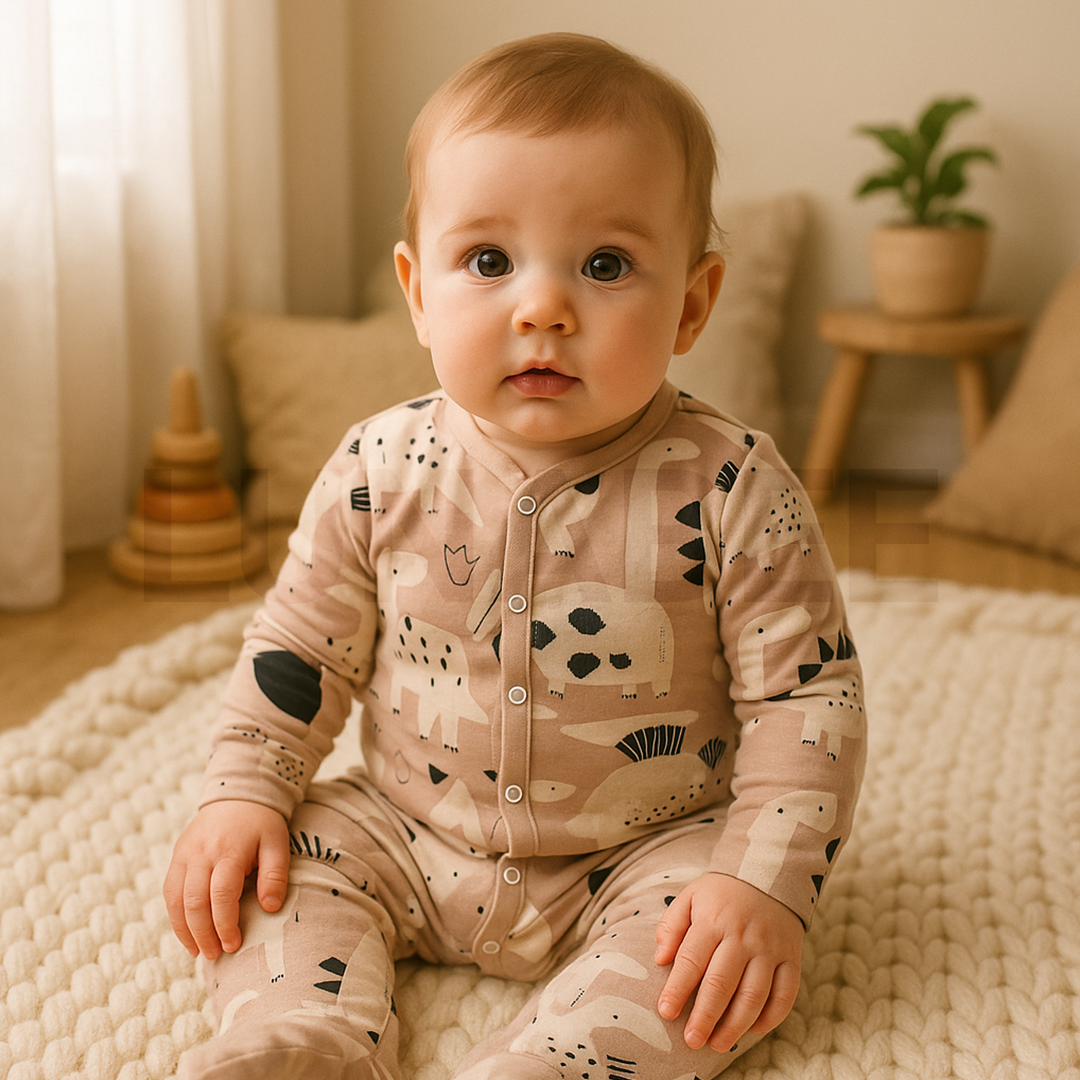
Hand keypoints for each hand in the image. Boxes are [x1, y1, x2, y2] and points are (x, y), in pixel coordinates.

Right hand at [163, 800, 290, 959]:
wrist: (238, 793)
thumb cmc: (262, 823)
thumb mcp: (278, 843)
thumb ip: (275, 875)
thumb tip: (270, 908)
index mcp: (228, 851)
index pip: (221, 895)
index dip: (225, 924)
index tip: (233, 945)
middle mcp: (201, 853)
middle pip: (194, 902)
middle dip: (203, 934)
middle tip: (215, 955)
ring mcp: (185, 854)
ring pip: (175, 899)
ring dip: (184, 929)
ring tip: (199, 951)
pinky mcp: (177, 855)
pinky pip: (169, 890)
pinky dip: (174, 915)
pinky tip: (187, 932)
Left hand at [654, 873, 802, 1052]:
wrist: (768, 875)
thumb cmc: (721, 893)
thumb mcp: (690, 896)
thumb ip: (671, 926)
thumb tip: (660, 960)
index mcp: (714, 919)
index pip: (692, 960)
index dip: (677, 989)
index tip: (665, 1012)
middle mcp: (744, 936)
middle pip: (722, 983)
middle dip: (705, 1016)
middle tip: (692, 1041)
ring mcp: (771, 949)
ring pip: (754, 995)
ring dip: (736, 1025)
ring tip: (717, 1044)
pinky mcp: (792, 959)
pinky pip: (785, 995)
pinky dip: (770, 1018)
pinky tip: (752, 1030)